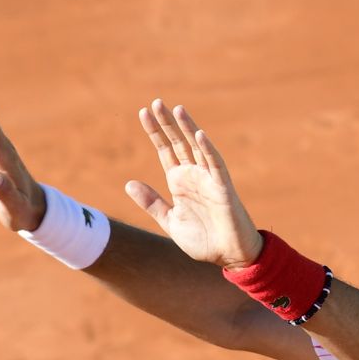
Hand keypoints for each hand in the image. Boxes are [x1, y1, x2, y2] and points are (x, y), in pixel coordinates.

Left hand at [125, 99, 263, 268]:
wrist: (229, 257)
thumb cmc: (204, 240)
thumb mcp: (170, 221)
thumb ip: (152, 203)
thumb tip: (129, 184)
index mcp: (179, 182)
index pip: (165, 150)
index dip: (155, 132)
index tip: (143, 113)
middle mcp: (193, 175)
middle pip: (178, 142)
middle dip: (167, 124)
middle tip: (155, 102)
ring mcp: (208, 179)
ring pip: (197, 147)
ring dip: (187, 128)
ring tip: (176, 109)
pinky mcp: (223, 187)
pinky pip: (215, 164)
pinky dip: (208, 149)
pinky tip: (199, 134)